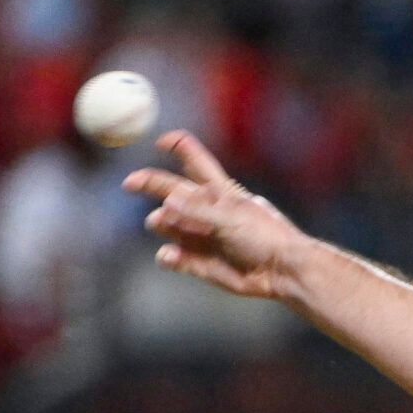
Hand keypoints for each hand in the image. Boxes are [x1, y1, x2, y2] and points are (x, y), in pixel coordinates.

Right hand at [123, 130, 304, 298]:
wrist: (281, 272)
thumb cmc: (264, 237)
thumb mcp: (231, 216)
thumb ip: (198, 209)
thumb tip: (166, 201)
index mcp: (217, 190)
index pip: (194, 160)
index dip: (176, 146)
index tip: (161, 141)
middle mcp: (204, 210)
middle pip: (168, 190)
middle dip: (149, 183)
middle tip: (130, 183)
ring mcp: (198, 235)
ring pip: (165, 223)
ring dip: (161, 222)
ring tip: (165, 224)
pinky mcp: (196, 262)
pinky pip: (171, 256)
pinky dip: (168, 255)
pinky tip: (171, 255)